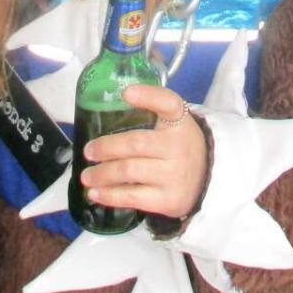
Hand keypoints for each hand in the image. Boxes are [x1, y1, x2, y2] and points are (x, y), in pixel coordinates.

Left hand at [79, 85, 207, 219]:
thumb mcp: (173, 125)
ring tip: (86, 176)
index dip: (148, 96)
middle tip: (88, 151)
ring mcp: (174, 175)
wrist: (206, 180)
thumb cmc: (177, 147)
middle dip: (106, 147)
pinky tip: (95, 193)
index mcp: (180, 122)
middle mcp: (178, 147)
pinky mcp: (168, 200)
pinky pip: (132, 196)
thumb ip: (150, 114)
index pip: (168, 103)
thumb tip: (106, 109)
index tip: (126, 93)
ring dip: (102, 174)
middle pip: (136, 144)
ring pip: (129, 171)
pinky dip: (109, 195)